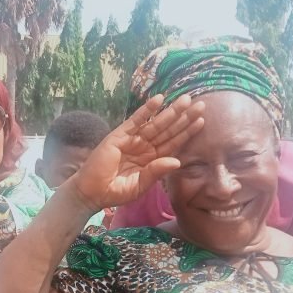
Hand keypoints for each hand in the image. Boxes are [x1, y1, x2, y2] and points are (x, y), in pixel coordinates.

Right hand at [66, 94, 204, 211]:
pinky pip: (136, 120)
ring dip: (170, 111)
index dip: (186, 132)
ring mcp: (133, 139)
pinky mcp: (119, 135)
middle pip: (168, 130)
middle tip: (200, 104)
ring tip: (185, 99)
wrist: (91, 192)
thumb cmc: (115, 192)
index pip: (173, 143)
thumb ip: (157, 172)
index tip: (201, 120)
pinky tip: (159, 99)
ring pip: (156, 123)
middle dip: (183, 117)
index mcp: (152, 160)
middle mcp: (145, 147)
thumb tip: (177, 161)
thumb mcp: (140, 186)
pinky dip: (146, 110)